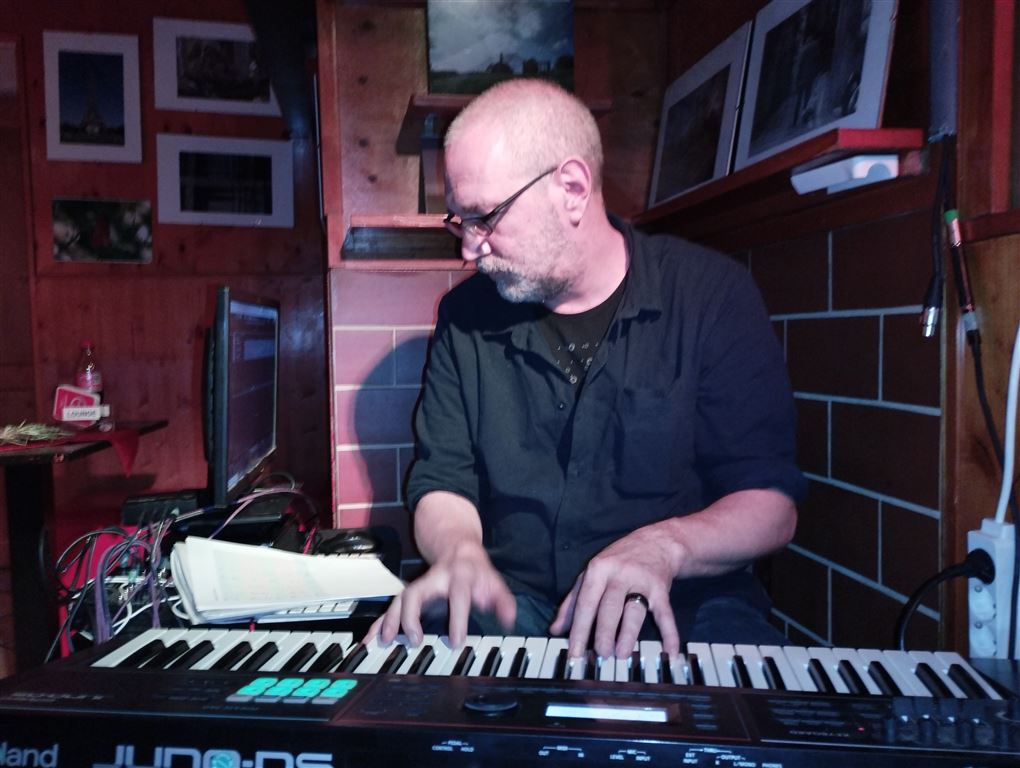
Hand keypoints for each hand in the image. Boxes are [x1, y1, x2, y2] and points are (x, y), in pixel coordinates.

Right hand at [366, 540, 515, 647]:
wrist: (458, 549)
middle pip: (415, 593)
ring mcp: (419, 585)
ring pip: (398, 600)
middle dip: (411, 616)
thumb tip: (509, 620)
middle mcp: (434, 579)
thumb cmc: (477, 571)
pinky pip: (391, 609)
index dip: (457, 617)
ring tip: (383, 642)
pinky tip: (369, 640)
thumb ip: (503, 601)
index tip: (456, 640)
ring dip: (389, 621)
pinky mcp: (410, 595)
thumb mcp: (494, 582)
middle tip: (414, 640)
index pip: (457, 595)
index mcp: (458, 576)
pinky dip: (379, 625)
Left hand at [550, 523, 678, 658]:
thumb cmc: (618, 561)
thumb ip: (573, 602)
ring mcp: (642, 581)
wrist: (656, 541)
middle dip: (604, 633)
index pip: (586, 603)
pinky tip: (670, 652)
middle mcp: (619, 574)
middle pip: (609, 607)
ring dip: (628, 634)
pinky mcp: (661, 589)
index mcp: (598, 570)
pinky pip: (665, 614)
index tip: (575, 652)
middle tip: (600, 654)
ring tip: (622, 654)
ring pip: (634, 611)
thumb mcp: (592, 574)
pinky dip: (669, 633)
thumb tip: (556, 629)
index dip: (579, 629)